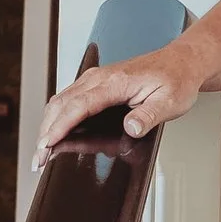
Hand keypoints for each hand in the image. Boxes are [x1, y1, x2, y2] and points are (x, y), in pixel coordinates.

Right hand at [34, 45, 206, 159]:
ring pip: (60, 100)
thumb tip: (131, 128)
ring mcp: (95, 79)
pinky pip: (68, 98)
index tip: (46, 145)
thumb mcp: (169, 102)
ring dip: (47, 124)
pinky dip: (56, 115)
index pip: (78, 107)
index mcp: (114, 82)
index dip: (59, 128)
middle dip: (46, 132)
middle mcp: (99, 78)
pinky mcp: (96, 83)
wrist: (181, 62)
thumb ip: (148, 116)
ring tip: (41, 150)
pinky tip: (54, 130)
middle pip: (61, 104)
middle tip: (39, 159)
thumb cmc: (176, 80)